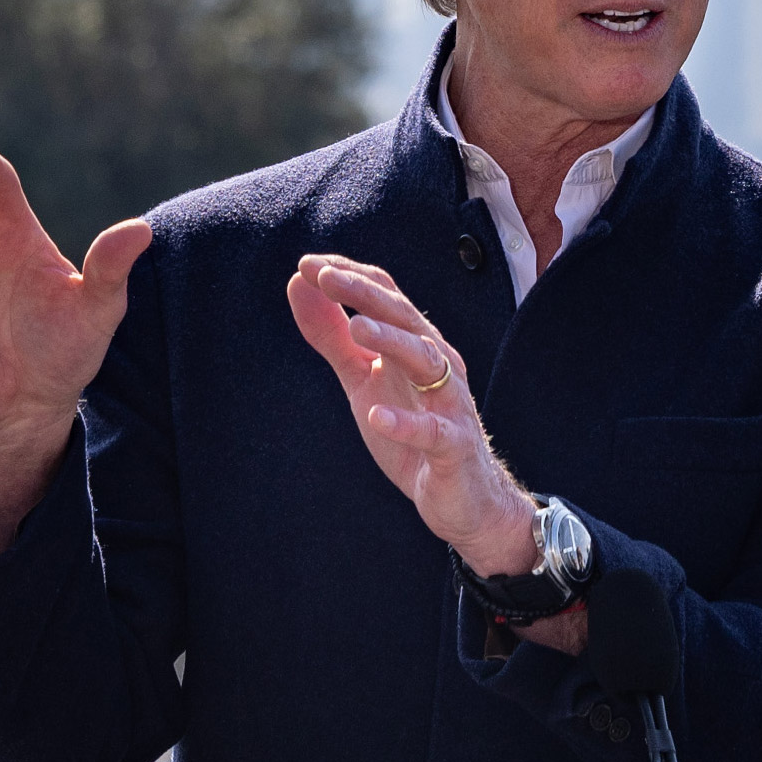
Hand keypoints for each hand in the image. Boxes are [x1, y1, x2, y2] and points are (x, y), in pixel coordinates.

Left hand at [286, 254, 539, 577]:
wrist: (462, 497)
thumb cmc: (412, 431)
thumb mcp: (362, 380)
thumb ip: (332, 336)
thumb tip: (299, 284)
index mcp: (415, 344)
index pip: (386, 296)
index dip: (350, 277)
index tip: (308, 264)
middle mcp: (438, 364)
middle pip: (405, 318)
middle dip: (366, 295)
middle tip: (326, 276)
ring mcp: (450, 404)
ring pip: (426, 361)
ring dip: (392, 341)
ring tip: (357, 327)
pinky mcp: (454, 447)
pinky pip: (434, 432)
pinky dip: (406, 423)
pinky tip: (377, 416)